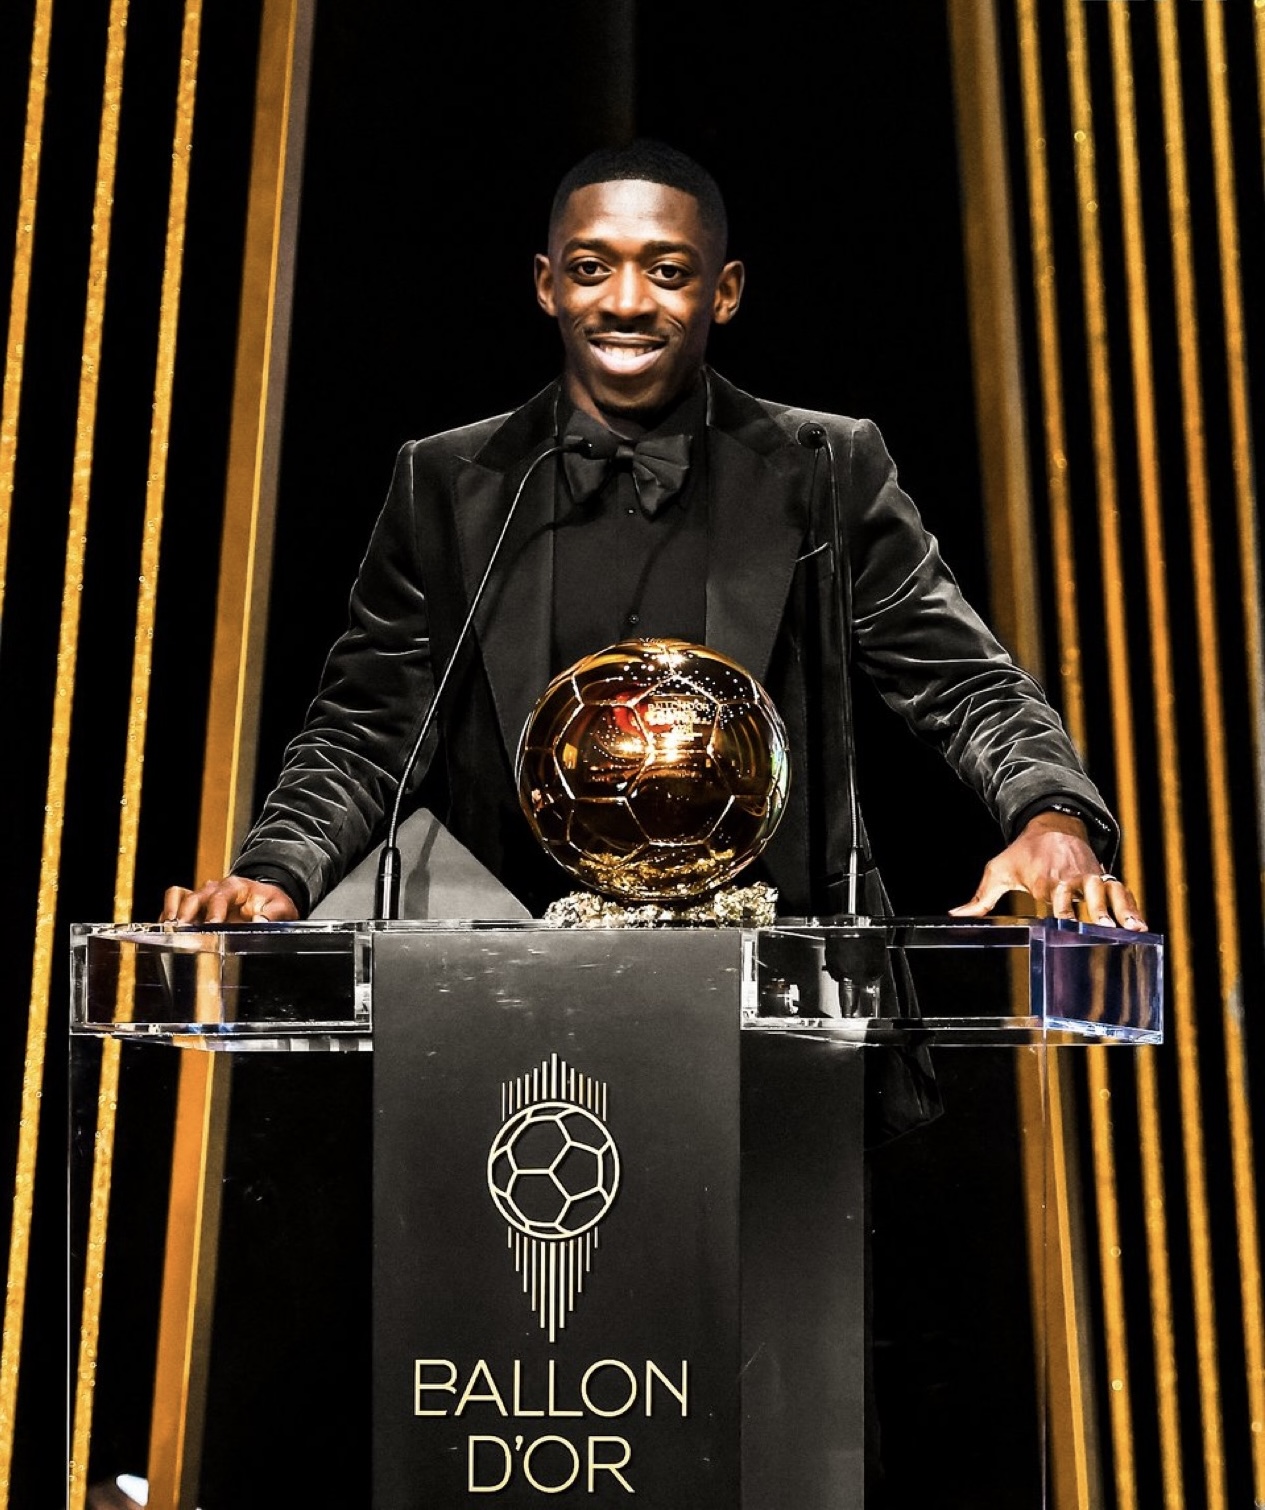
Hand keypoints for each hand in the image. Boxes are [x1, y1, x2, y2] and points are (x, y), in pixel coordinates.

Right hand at [160, 875, 299, 923]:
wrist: (266, 901)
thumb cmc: (272, 903)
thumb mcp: (281, 907)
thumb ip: (273, 915)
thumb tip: (259, 921)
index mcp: (236, 887)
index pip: (220, 895)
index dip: (214, 909)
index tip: (211, 924)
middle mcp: (215, 889)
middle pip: (194, 896)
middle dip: (187, 913)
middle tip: (184, 930)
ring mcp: (203, 897)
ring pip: (179, 896)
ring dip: (172, 912)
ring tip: (170, 929)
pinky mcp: (195, 908)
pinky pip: (174, 904)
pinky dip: (168, 915)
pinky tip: (167, 931)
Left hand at [948, 811, 1146, 930]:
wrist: (1052, 825)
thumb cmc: (1023, 854)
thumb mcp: (998, 871)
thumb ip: (980, 898)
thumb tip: (955, 916)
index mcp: (1046, 878)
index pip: (1054, 898)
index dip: (1060, 912)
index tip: (1063, 926)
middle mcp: (1072, 877)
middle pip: (1085, 895)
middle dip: (1095, 911)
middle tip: (1104, 928)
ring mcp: (1091, 876)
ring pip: (1109, 893)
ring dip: (1121, 910)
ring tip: (1134, 930)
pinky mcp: (1104, 877)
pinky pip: (1121, 891)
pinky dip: (1131, 907)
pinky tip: (1141, 927)